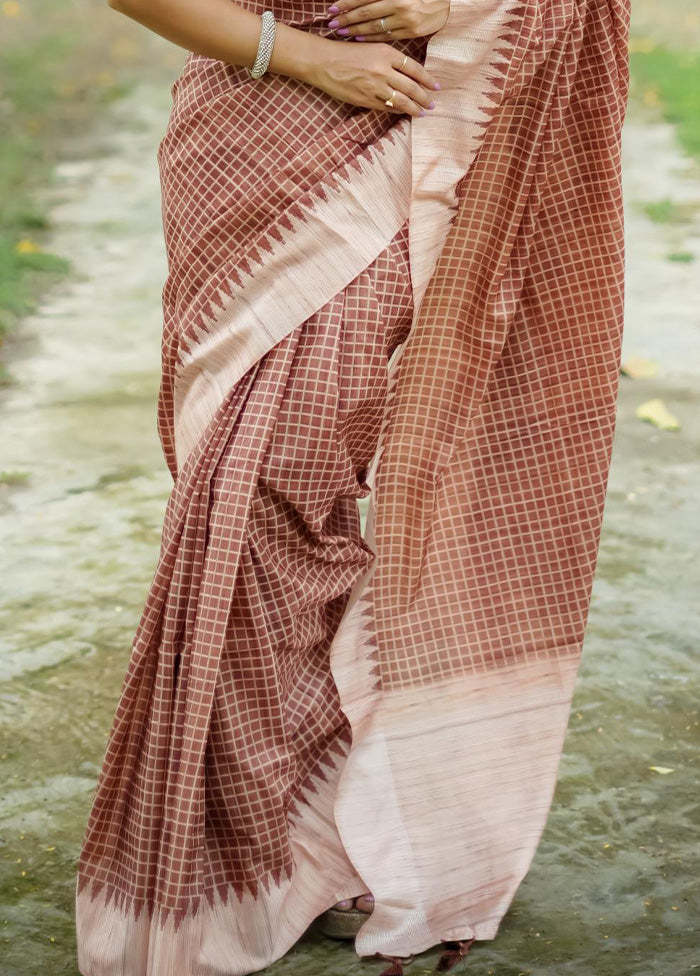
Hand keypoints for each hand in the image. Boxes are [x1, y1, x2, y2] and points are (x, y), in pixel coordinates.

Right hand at [307, 40, 439, 116]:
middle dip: (424, 98)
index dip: (427, 79)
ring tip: (422, 112)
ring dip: (414, 108)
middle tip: (432, 104)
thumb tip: (409, 74)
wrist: (324, 63)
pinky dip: (398, 111)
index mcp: (386, 53)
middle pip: (411, 87)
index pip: (414, 68)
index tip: (436, 86)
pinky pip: (387, 108)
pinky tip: (404, 113)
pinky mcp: (366, 100)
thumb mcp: (372, 49)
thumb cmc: (348, 54)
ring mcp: (375, 87)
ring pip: (401, 101)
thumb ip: (390, 60)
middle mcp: (383, 70)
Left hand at [326, 0, 449, 40]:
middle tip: (331, 23)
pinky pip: (387, 36)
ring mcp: (406, 20)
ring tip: (341, 31)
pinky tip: (359, 38)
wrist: (450, 0)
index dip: (347, 3)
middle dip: (347, 19)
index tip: (332, 8)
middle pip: (366, 13)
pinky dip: (371, 38)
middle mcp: (399, 4)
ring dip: (356, 30)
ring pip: (375, 27)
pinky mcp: (412, 32)